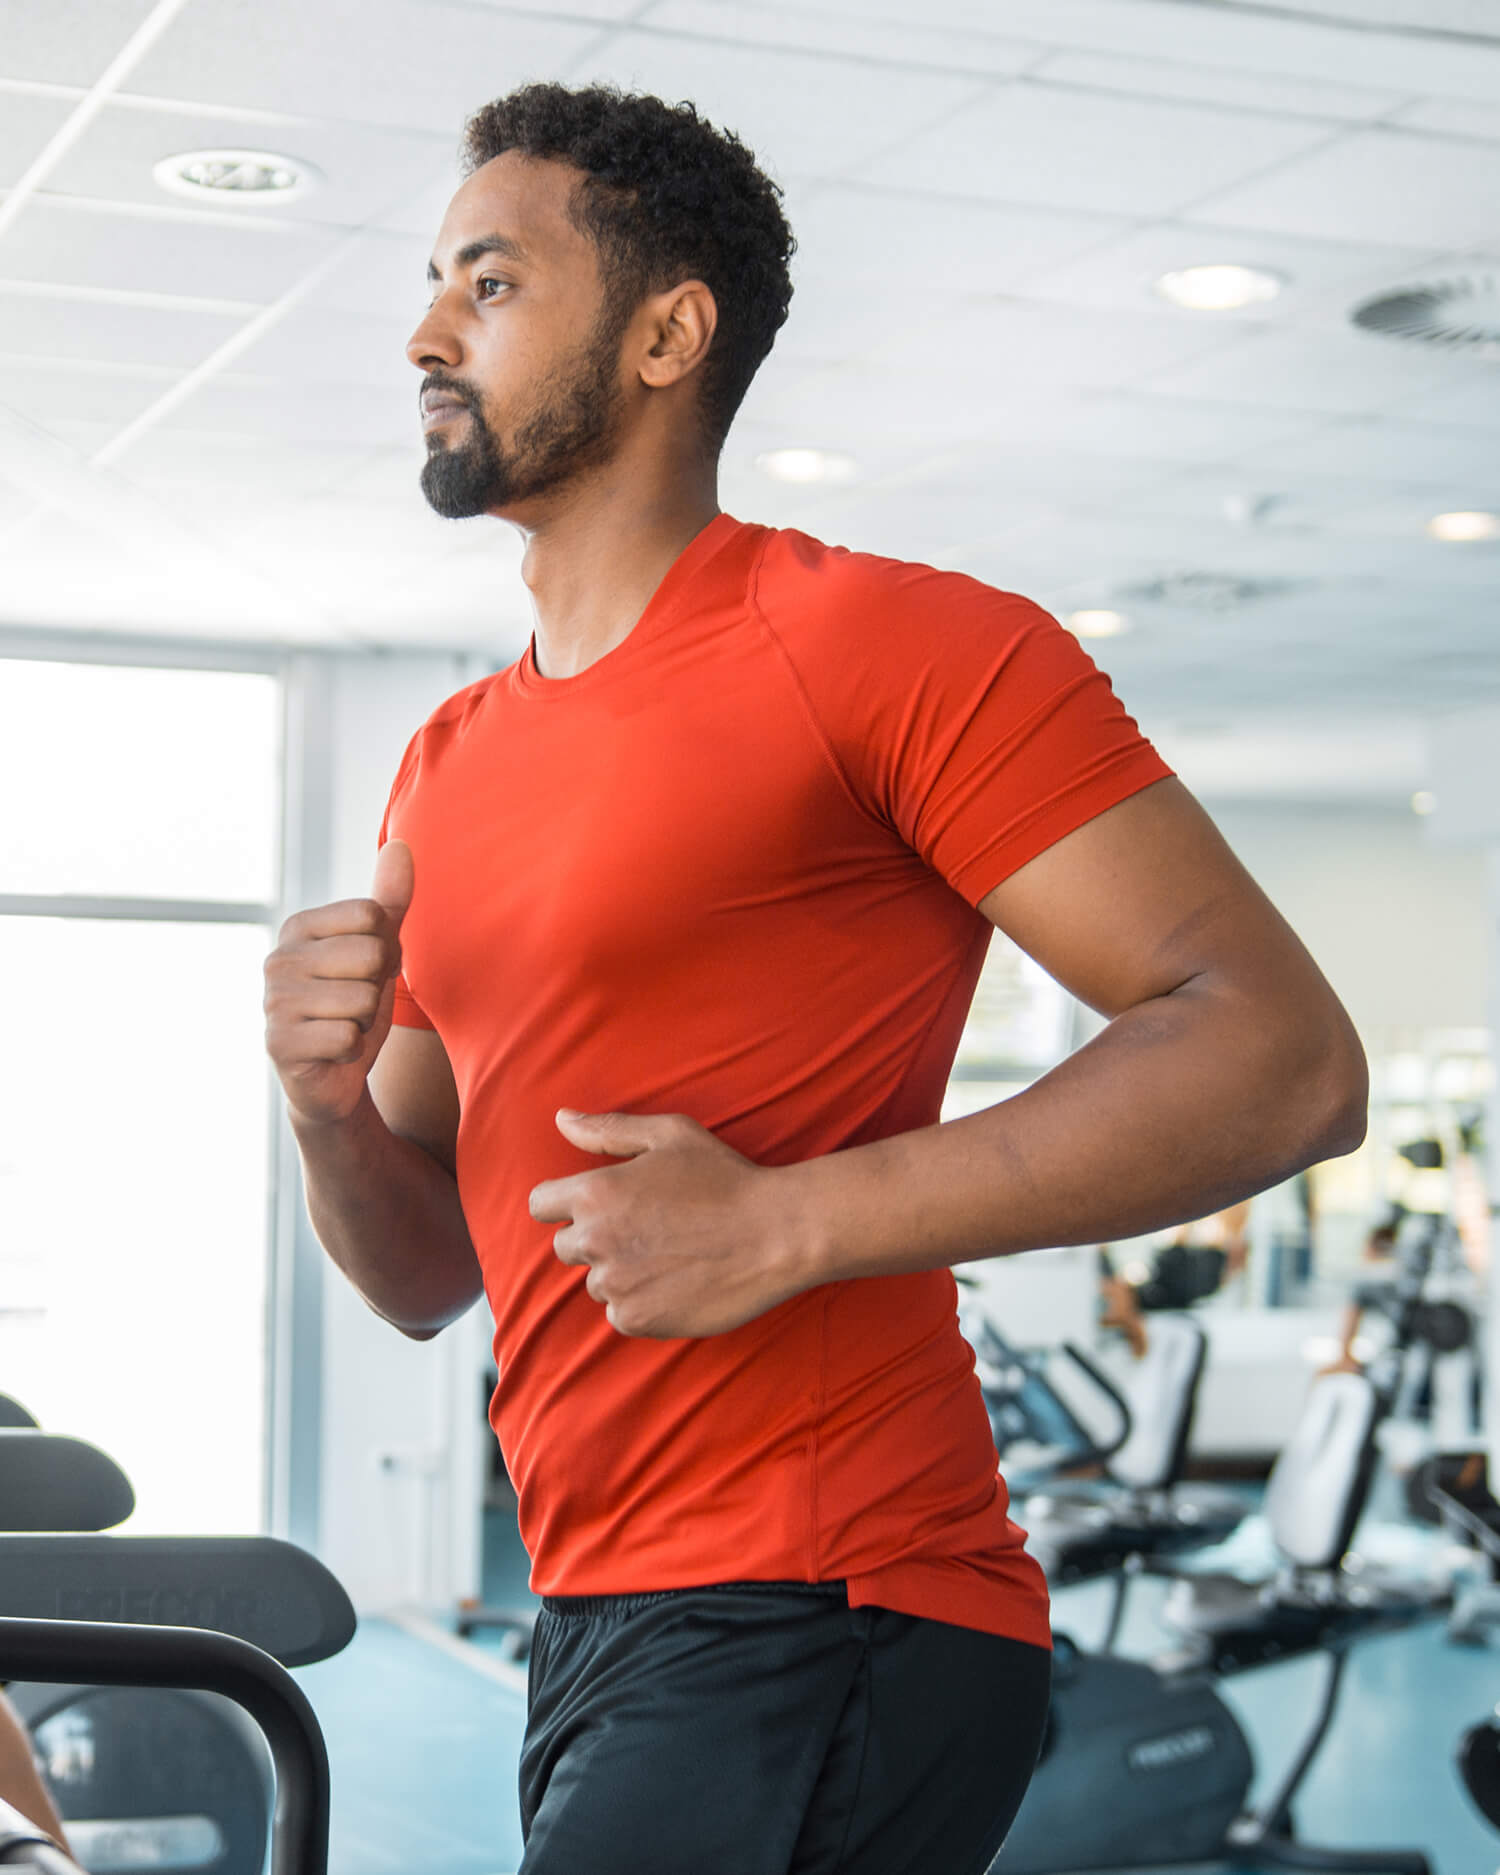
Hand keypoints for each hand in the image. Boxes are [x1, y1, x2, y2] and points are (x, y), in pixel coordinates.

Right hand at [263, 839, 413, 1126]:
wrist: (331, 1076)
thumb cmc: (354, 1005)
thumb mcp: (377, 950)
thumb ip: (390, 901)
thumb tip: (400, 844)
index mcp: (299, 927)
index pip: (374, 916)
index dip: (388, 950)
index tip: (368, 971)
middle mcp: (278, 959)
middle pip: (372, 955)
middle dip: (378, 986)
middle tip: (356, 1003)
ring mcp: (273, 1002)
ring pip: (363, 998)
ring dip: (365, 1021)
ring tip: (342, 1026)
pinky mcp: (279, 1044)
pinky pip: (349, 1038)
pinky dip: (353, 1050)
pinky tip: (333, 1052)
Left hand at [528, 1110, 807, 1337]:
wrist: (776, 1233)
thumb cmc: (726, 1177)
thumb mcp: (670, 1136)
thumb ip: (608, 1129)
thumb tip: (562, 1119)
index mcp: (595, 1192)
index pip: (540, 1205)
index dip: (566, 1203)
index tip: (600, 1206)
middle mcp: (596, 1240)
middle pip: (566, 1246)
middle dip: (597, 1238)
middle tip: (649, 1229)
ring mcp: (615, 1284)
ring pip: (596, 1282)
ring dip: (620, 1273)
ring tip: (671, 1255)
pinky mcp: (637, 1319)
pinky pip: (620, 1314)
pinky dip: (642, 1304)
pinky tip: (678, 1282)